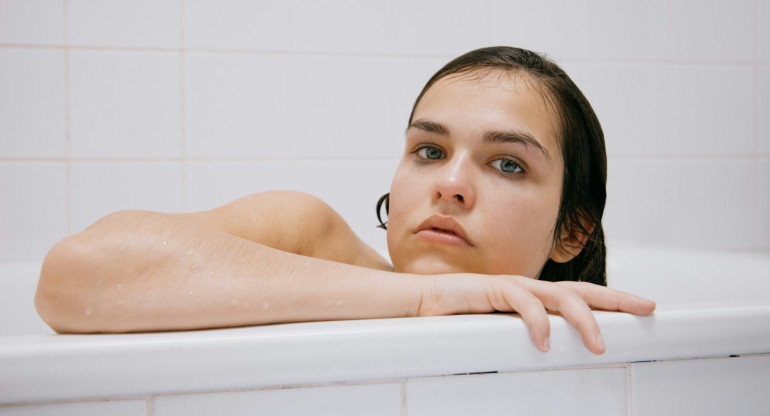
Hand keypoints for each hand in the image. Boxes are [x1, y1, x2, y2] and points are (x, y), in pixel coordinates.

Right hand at [418, 274, 655, 354]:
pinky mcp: (491, 289)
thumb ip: (521, 337)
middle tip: (647, 307)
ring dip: (583, 319)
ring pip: (559, 296)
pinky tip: (544, 341)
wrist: (418, 301)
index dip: (610, 302)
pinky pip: (521, 303)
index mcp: (532, 297)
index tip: (640, 309)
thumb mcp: (497, 330)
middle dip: (616, 298)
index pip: (579, 296)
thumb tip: (547, 355)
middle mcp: (528, 288)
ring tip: (599, 344)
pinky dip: (536, 322)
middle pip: (582, 290)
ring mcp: (511, 287)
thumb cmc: (455, 317)